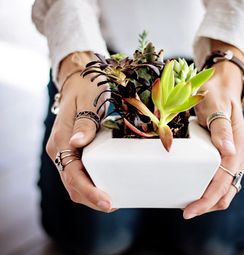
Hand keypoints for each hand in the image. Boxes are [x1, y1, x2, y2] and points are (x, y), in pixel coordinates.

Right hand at [46, 56, 113, 212]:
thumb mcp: (87, 102)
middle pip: (73, 185)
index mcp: (60, 142)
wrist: (79, 81)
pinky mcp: (75, 151)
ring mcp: (67, 152)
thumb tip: (77, 143)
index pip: (73, 175)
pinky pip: (81, 173)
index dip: (90, 192)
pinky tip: (107, 185)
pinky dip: (93, 184)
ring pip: (75, 182)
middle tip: (114, 205)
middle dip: (92, 199)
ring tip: (114, 200)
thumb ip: (84, 123)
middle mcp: (60, 151)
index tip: (108, 203)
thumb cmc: (85, 89)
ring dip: (92, 195)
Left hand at [183, 44, 243, 218]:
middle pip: (225, 193)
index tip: (189, 211)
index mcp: (238, 149)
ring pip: (224, 189)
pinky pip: (221, 179)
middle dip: (206, 205)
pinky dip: (209, 189)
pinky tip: (195, 189)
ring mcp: (235, 157)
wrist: (222, 88)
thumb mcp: (215, 107)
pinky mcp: (227, 156)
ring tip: (188, 204)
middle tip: (185, 211)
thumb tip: (228, 152)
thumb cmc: (216, 95)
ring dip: (208, 200)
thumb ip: (221, 128)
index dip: (206, 200)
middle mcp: (239, 157)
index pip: (222, 184)